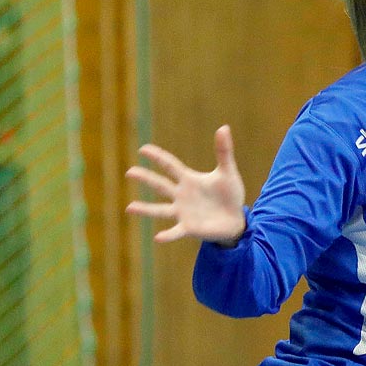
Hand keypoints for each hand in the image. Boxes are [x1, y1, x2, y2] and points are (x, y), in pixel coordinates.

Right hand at [126, 125, 247, 244]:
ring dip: (145, 209)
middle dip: (145, 178)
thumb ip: (224, 152)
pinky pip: (176, 231)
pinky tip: (157, 238)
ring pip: (160, 209)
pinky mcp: (189, 228)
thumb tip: (224, 127)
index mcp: (188, 180)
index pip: (170, 165)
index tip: (143, 149)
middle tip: (129, 172)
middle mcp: (181, 195)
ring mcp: (183, 212)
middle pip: (160, 185)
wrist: (236, 220)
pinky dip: (167, 235)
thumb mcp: (228, 172)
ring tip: (129, 208)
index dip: (158, 157)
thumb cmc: (230, 196)